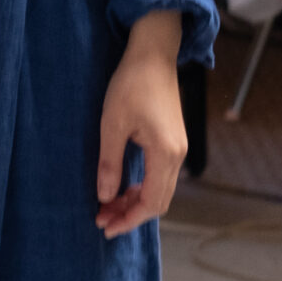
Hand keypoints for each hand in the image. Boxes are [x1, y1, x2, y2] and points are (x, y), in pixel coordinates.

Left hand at [95, 10, 187, 238]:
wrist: (153, 54)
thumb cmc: (131, 84)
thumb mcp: (112, 124)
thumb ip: (110, 164)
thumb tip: (105, 197)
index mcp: (165, 153)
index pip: (150, 202)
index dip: (128, 219)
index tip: (105, 226)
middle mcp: (177, 156)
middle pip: (159, 201)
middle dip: (131, 215)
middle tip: (103, 219)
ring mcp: (178, 149)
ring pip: (161, 190)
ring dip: (136, 202)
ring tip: (108, 206)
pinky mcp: (174, 142)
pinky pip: (161, 176)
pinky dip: (143, 187)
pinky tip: (123, 187)